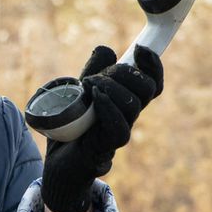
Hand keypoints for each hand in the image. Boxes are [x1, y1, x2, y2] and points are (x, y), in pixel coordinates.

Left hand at [39, 44, 163, 211]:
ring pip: (133, 106)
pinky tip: (95, 98)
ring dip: (110, 86)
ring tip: (88, 84)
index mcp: (126, 102)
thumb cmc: (71, 128)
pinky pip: (119, 128)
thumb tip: (106, 50)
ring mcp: (119, 133)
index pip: (152, 84)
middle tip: (97, 74)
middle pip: (146, 90)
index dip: (154, 65)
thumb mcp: (79, 92)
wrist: (58, 163)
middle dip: (125, 72)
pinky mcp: (106, 149)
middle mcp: (128, 117)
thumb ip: (93, 71)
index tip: (139, 49)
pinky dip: (108, 108)